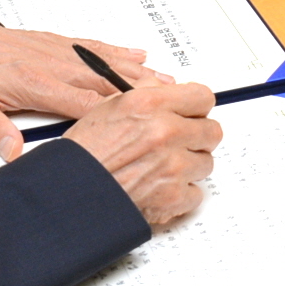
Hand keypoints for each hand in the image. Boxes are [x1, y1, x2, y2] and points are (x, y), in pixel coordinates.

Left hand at [0, 20, 171, 161]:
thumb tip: (14, 155)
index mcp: (38, 86)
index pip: (85, 104)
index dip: (116, 115)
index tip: (143, 124)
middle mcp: (56, 65)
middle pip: (107, 82)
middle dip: (142, 93)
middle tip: (174, 101)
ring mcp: (62, 51)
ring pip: (108, 63)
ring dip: (139, 73)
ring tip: (169, 81)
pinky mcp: (60, 43)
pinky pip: (97, 46)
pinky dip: (120, 51)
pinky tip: (139, 56)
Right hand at [65, 82, 220, 225]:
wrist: (72, 192)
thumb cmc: (85, 154)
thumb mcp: (110, 107)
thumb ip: (146, 93)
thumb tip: (168, 89)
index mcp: (151, 105)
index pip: (203, 97)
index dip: (197, 107)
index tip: (193, 113)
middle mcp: (165, 132)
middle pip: (212, 131)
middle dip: (197, 137)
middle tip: (180, 143)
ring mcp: (173, 166)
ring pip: (205, 163)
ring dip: (189, 166)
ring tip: (163, 168)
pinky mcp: (173, 197)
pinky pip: (195, 193)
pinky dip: (181, 194)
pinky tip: (161, 188)